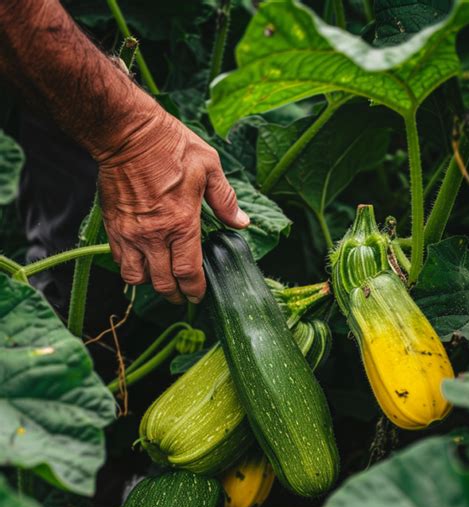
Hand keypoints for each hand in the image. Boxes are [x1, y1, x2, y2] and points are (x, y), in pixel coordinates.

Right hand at [97, 104, 248, 303]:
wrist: (128, 134)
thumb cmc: (171, 146)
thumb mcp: (209, 167)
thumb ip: (225, 200)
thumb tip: (241, 223)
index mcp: (182, 224)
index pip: (188, 273)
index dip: (195, 290)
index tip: (198, 295)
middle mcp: (154, 235)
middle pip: (163, 283)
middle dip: (175, 295)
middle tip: (181, 296)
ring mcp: (131, 233)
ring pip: (137, 278)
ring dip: (150, 283)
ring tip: (160, 279)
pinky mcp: (113, 227)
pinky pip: (119, 260)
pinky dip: (130, 268)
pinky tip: (140, 262)